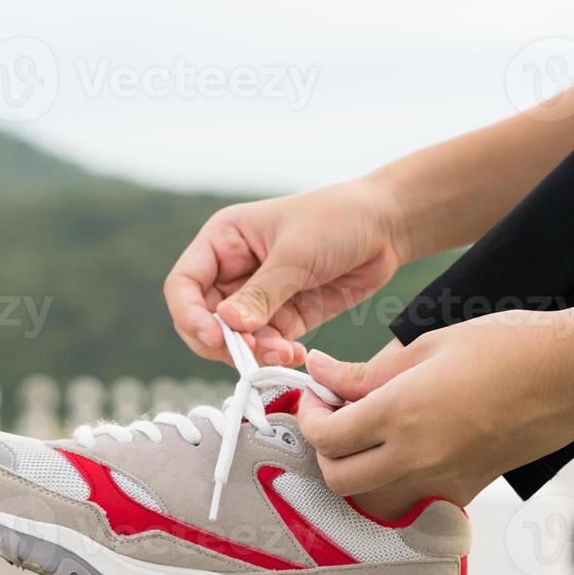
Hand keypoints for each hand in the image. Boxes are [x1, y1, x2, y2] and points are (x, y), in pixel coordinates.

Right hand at [164, 180, 405, 365]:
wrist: (389, 226)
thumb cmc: (338, 219)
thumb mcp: (297, 253)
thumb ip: (262, 293)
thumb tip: (228, 326)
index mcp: (223, 240)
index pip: (184, 285)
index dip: (190, 315)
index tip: (214, 336)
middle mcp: (232, 269)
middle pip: (204, 319)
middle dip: (224, 341)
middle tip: (250, 354)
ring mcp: (258, 296)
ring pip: (235, 339)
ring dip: (254, 353)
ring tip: (285, 353)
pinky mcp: (284, 317)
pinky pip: (266, 345)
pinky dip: (276, 355)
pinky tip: (297, 355)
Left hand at [295, 309, 573, 507]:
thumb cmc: (510, 347)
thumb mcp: (426, 345)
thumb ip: (366, 370)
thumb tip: (321, 372)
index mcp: (401, 414)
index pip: (325, 436)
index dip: (307, 414)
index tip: (315, 392)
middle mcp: (416, 457)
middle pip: (337, 478)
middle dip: (323, 447)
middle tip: (333, 411)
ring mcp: (443, 480)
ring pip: (369, 498)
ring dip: (353, 470)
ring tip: (364, 430)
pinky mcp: (467, 490)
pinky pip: (410, 501)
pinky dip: (391, 483)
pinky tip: (401, 447)